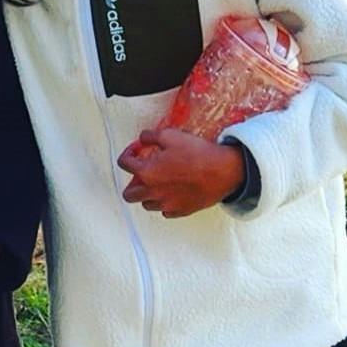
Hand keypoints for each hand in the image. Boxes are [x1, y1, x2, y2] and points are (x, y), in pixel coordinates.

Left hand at [117, 128, 246, 218]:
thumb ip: (150, 136)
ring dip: (147, 193)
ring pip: (146, 204)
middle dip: (132, 181)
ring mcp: (166, 204)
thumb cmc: (197, 153)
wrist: (223, 171)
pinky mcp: (180, 211)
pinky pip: (165, 211)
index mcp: (146, 172)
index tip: (137, 150)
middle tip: (143, 172)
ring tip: (158, 182)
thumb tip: (143, 138)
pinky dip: (165, 203)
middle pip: (129, 194)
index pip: (123, 164)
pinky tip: (172, 192)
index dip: (128, 153)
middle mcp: (152, 192)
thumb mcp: (170, 135)